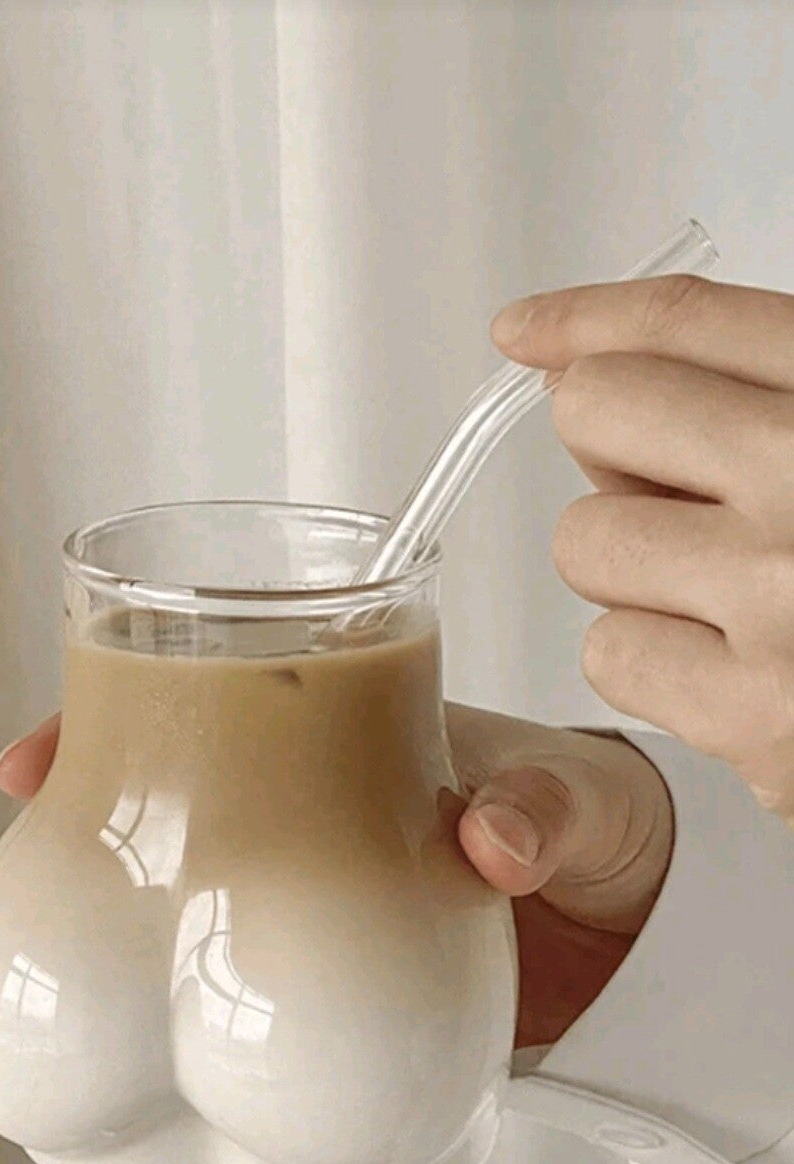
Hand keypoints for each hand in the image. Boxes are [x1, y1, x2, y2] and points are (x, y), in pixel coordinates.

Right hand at [0, 706, 673, 1051]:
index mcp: (352, 737)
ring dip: (125, 895)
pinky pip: (246, 967)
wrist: (634, 927)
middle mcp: (311, 808)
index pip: (221, 696)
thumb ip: (543, 807)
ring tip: (57, 924)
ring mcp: (312, 889)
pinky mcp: (331, 965)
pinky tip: (158, 1019)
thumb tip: (491, 841)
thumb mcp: (579, 795)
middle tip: (28, 807)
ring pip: (191, 880)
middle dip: (91, 791)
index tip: (46, 749)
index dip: (123, 706)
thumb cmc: (594, 818)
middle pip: (173, 786)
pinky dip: (196, 987)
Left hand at [492, 275, 793, 821]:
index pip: (685, 323)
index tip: (527, 331)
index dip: (585, 318)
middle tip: (676, 497)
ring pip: (586, 542)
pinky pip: (610, 653)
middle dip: (615, 454)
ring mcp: (782, 596)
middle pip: (597, 411)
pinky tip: (730, 671)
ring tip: (726, 597)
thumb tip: (584, 368)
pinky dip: (653, 666)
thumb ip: (759, 395)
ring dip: (632, 572)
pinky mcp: (753, 714)